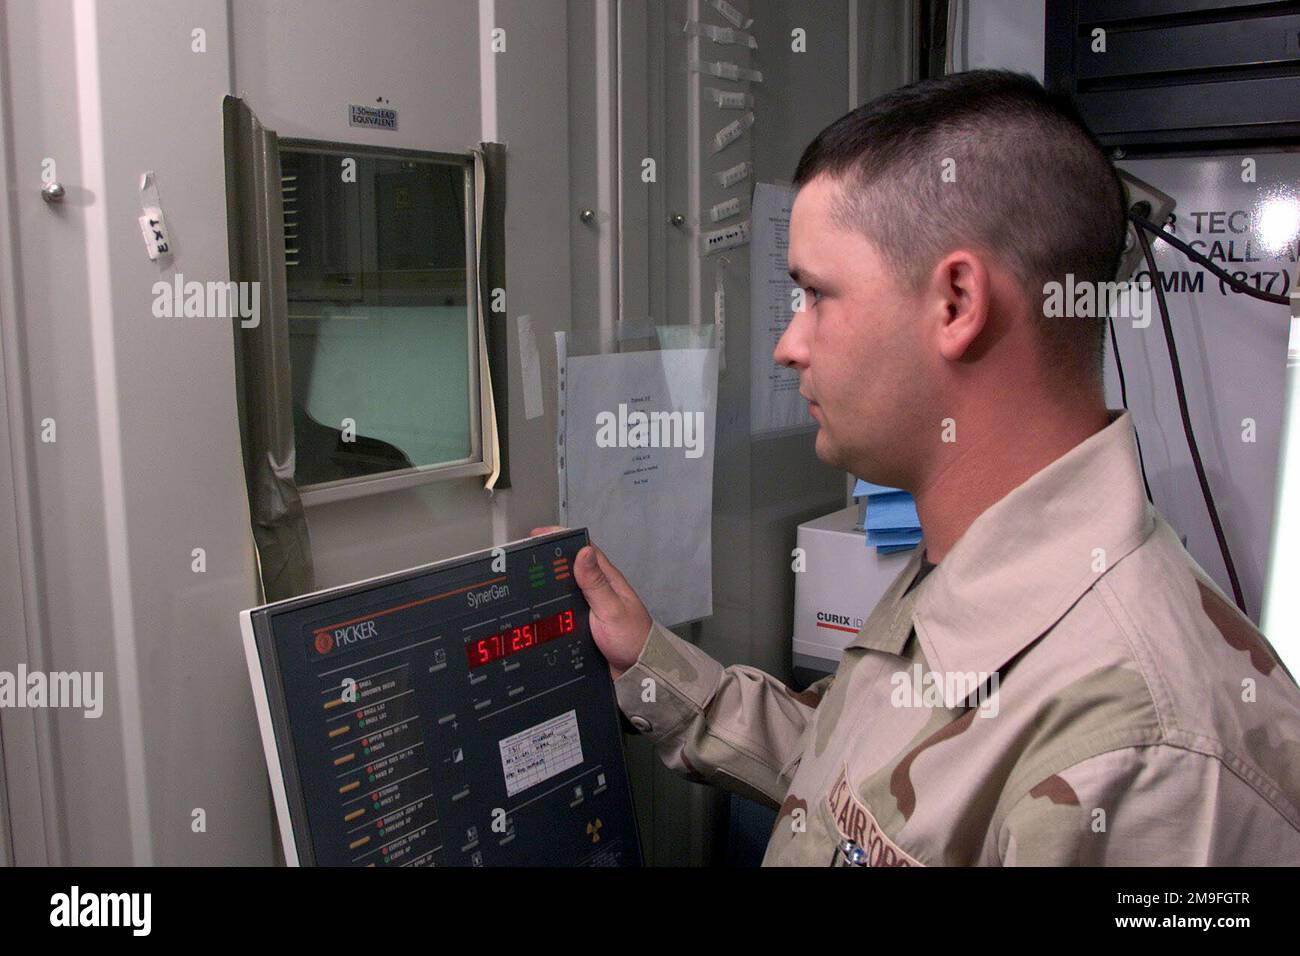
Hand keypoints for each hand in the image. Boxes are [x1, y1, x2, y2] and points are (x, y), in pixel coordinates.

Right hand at [531, 526, 651, 679]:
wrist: (637, 673)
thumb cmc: (633, 640)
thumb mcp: (611, 610)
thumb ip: (596, 583)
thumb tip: (583, 552)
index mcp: (607, 579)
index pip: (582, 549)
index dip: (560, 539)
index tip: (537, 536)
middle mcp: (597, 590)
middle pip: (568, 568)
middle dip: (546, 562)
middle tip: (521, 560)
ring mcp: (589, 607)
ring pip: (563, 590)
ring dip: (546, 586)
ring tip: (522, 582)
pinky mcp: (583, 625)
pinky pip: (562, 611)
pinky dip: (548, 608)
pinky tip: (535, 610)